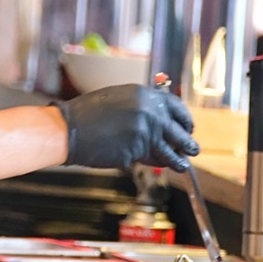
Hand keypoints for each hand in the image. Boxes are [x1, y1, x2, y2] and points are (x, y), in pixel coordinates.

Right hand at [55, 84, 197, 171]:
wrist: (70, 129)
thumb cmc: (88, 114)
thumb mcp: (119, 99)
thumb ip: (142, 106)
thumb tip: (159, 118)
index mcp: (145, 96)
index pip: (176, 108)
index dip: (185, 119)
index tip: (188, 127)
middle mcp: (150, 113)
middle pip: (179, 132)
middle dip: (187, 142)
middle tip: (192, 148)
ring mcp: (145, 134)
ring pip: (170, 151)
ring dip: (178, 159)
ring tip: (183, 164)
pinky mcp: (138, 153)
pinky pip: (152, 160)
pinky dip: (155, 163)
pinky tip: (160, 165)